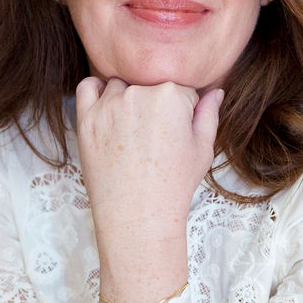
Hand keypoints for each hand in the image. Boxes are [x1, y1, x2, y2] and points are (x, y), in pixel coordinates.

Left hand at [74, 77, 222, 302]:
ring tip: (133, 134)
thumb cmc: (174, 185)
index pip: (182, 91)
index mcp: (171, 95)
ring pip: (122, 87)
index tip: (177, 137)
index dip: (183, 114)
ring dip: (128, 101)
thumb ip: (209, 114)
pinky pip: (88, 87)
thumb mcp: (203, 149)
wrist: (138, 216)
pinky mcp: (86, 118)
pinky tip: (108, 111)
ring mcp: (109, 105)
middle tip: (155, 140)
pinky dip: (97, 93)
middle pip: (151, 87)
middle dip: (156, 108)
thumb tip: (215, 91)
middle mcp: (138, 93)